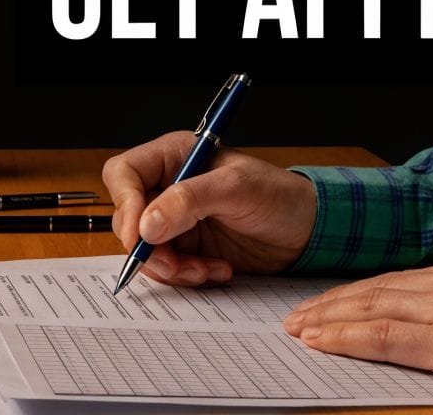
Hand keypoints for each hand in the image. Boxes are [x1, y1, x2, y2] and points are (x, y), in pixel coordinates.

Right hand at [102, 131, 317, 286]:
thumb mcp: (237, 189)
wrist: (308, 231)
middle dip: (149, 247)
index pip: (124, 174)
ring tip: (205, 269)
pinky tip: (216, 270)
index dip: (126, 203)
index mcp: (174, 157)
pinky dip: (187, 275)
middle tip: (175, 263)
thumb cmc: (279, 196)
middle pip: (128, 218)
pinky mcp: (186, 248)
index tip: (142, 234)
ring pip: (144, 249)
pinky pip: (167, 268)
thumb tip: (146, 224)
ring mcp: (175, 220)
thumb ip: (189, 200)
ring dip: (171, 267)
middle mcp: (168, 187)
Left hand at [282, 252, 432, 400]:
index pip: (405, 279)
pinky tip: (323, 341)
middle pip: (380, 288)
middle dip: (336, 302)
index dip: (366, 291)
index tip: (338, 299)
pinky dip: (347, 337)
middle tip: (300, 314)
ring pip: (373, 308)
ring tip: (299, 328)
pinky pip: (385, 338)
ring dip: (330, 318)